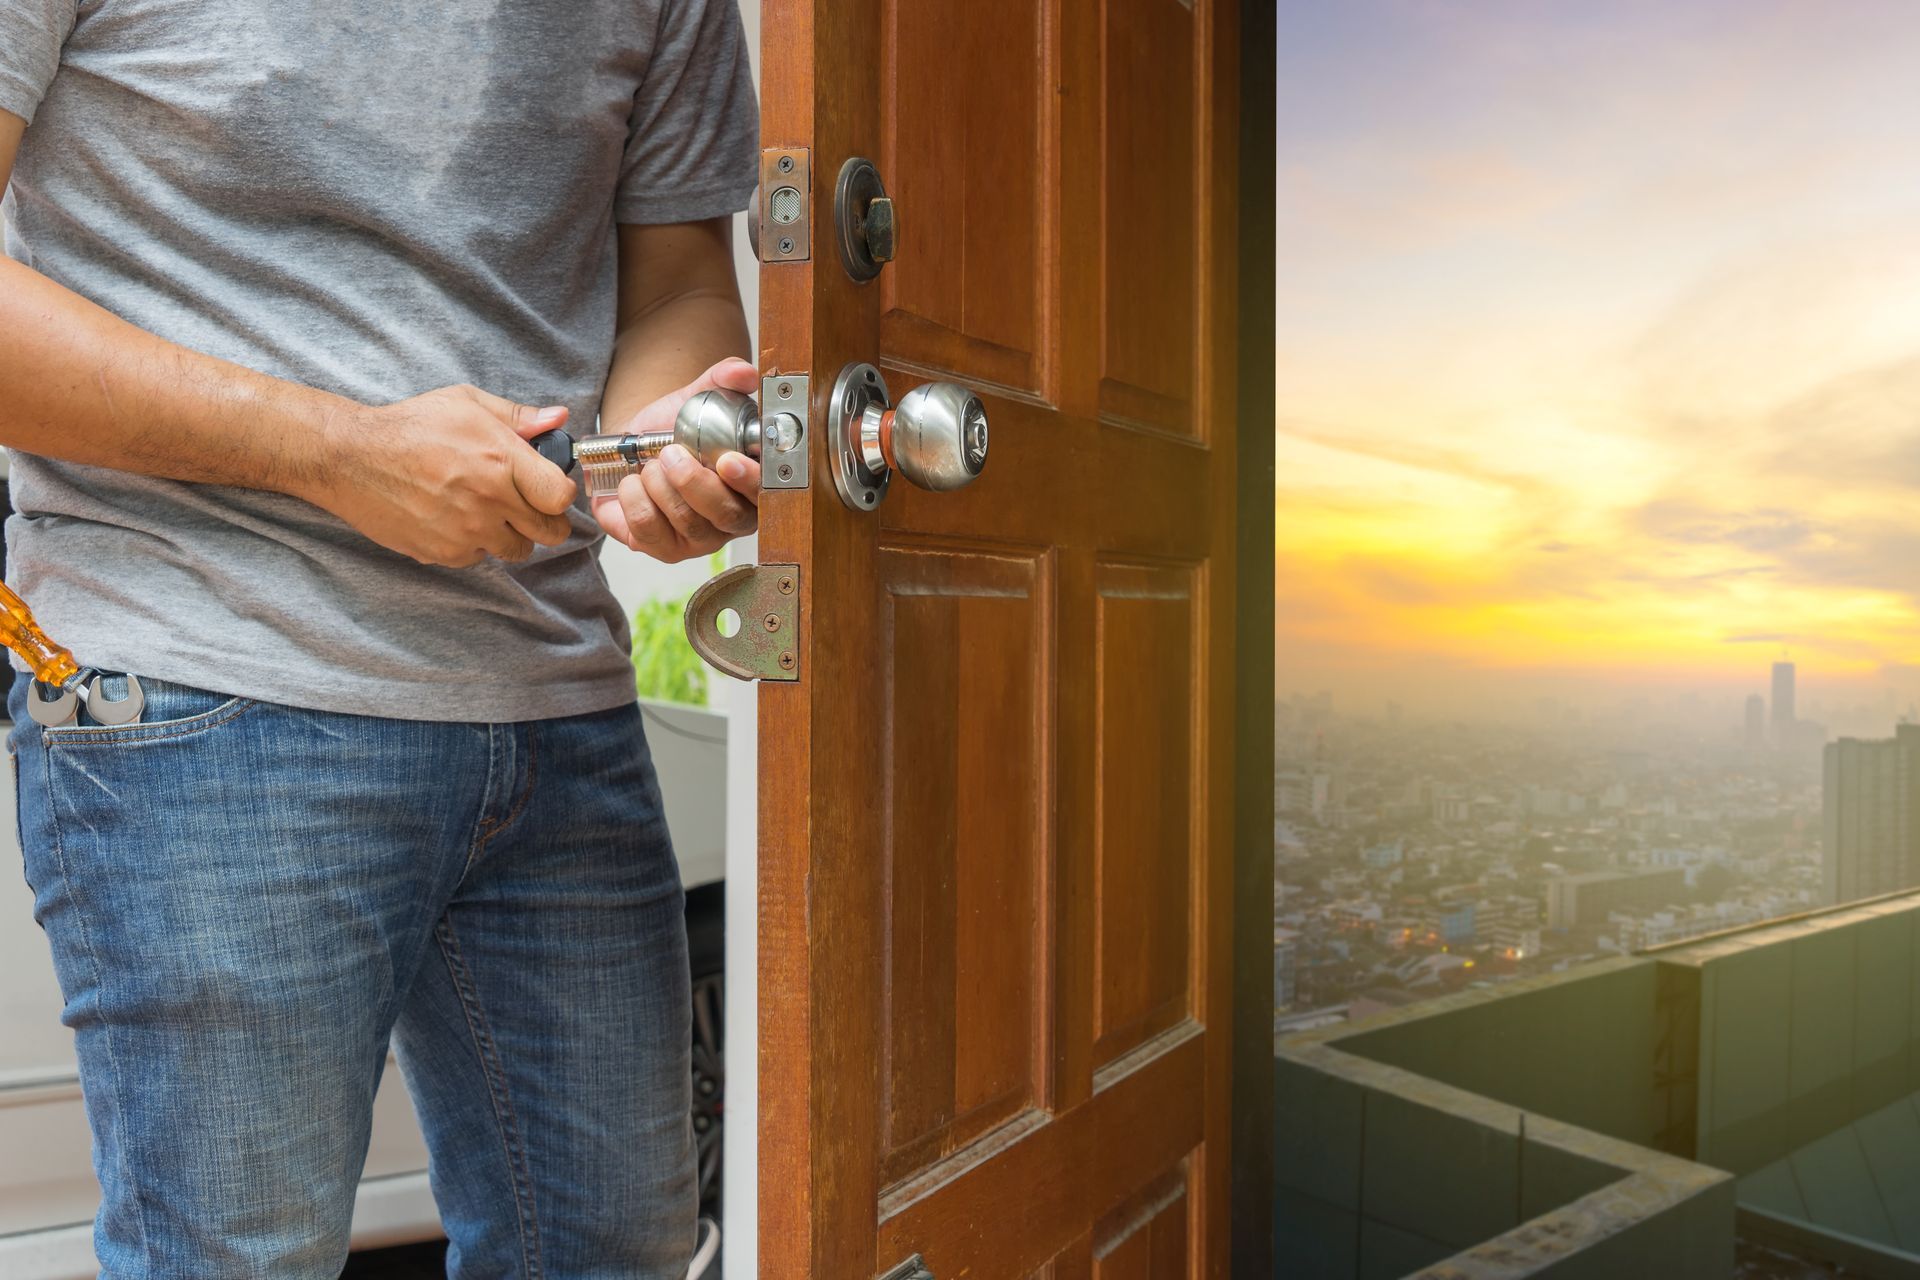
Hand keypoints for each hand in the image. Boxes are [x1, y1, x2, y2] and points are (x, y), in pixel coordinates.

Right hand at [311, 385, 578, 567]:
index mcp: (501, 461)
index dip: (560, 494)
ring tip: (488, 511)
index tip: (550, 487)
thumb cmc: (409, 426)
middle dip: (545, 521)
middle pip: (549, 533)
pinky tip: (457, 519)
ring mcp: (466, 532)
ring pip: (516, 551)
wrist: (351, 458)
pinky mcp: (443, 553)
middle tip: (529, 507)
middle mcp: (488, 501)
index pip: (561, 497)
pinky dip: (475, 545)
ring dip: (511, 535)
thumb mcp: (466, 403)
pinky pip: (479, 558)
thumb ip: (518, 417)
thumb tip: (558, 419)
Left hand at [596, 357, 760, 562]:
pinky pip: (649, 532)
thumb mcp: (694, 400)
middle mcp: (731, 518)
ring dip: (660, 487)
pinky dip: (633, 500)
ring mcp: (698, 539)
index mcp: (751, 485)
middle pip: (726, 515)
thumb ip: (721, 382)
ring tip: (650, 463)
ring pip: (687, 523)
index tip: (728, 461)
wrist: (629, 449)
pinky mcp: (663, 548)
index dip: (750, 481)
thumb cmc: (671, 432)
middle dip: (694, 484)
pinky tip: (632, 482)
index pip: (765, 494)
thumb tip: (743, 372)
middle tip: (670, 454)